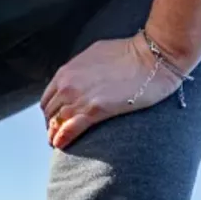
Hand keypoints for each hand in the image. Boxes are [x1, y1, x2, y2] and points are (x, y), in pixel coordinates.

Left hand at [40, 32, 183, 149]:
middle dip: (52, 125)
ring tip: (59, 143)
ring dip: (55, 135)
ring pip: (56, 123)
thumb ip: (80, 69)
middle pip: (50, 113)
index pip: (47, 98)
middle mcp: (67, 85)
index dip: (51, 112)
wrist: (153, 57)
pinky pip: (69, 130)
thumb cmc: (131, 53)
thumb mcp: (95, 54)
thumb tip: (78, 79)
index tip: (56, 119)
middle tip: (58, 134)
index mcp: (67, 71)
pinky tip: (61, 146)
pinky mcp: (94, 111)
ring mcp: (79, 98)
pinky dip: (62, 140)